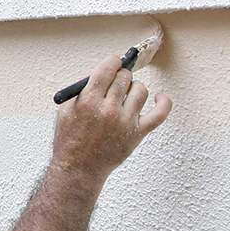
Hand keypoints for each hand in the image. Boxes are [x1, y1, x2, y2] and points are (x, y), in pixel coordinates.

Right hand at [49, 55, 171, 182]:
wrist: (78, 168)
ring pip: (141, 90)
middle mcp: (108, 109)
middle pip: (124, 78)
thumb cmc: (70, 140)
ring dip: (134, 88)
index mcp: (88, 101)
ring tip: (127, 95)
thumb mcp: (65, 111)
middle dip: (121, 76)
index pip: (107, 69)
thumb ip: (82, 91)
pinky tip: (159, 98)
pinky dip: (163, 102)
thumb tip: (103, 74)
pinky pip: (159, 113)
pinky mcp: (138, 133)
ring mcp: (125, 121)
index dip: (112, 62)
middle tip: (117, 82)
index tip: (114, 62)